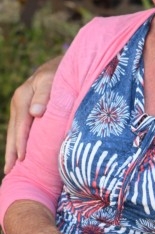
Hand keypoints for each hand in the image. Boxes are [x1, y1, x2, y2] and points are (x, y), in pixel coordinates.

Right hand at [4, 55, 60, 173]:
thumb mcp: (53, 80)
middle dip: (11, 151)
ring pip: (15, 131)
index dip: (21, 143)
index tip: (21, 159)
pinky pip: (20, 127)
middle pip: (13, 131)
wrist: (66, 61)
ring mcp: (22, 105)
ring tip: (10, 168)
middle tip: (9, 172)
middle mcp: (19, 101)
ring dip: (13, 149)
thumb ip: (45, 95)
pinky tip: (19, 153)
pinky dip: (18, 140)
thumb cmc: (61, 71)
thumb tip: (36, 113)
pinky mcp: (28, 107)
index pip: (21, 126)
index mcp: (23, 97)